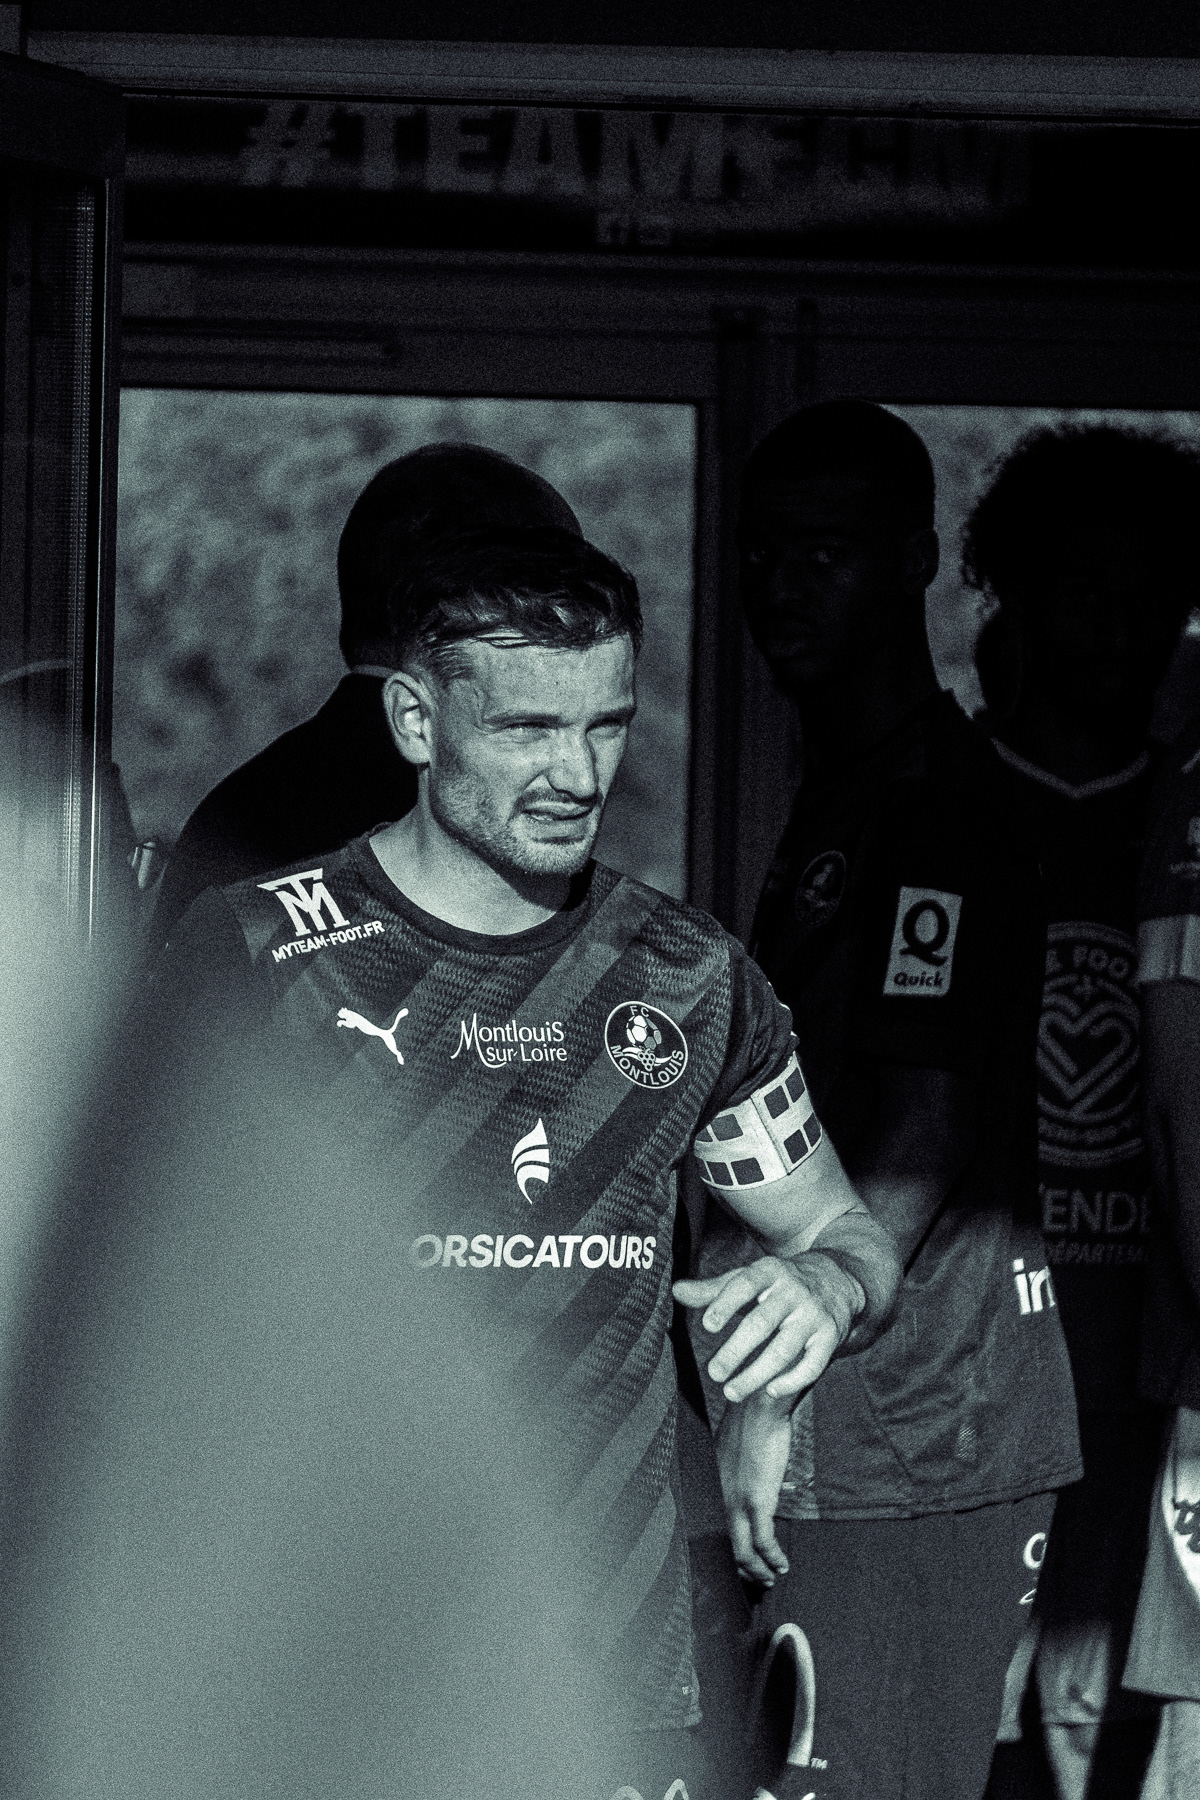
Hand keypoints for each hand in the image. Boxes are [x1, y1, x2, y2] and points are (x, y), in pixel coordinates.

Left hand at [673, 1255, 841, 1403]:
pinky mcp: (831, 1337)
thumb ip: (713, 1290)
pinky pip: (813, 1364)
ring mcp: (814, 1315)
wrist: (837, 1281)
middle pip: (762, 1322)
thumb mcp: (749, 1280)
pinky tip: (770, 1391)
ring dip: (756, 1374)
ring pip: (784, 1349)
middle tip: (713, 1373)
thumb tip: (675, 1291)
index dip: (726, 1303)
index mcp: (770, 1271)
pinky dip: (793, 1379)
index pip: (745, 1284)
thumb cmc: (778, 1285)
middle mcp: (794, 1291)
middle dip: (736, 1350)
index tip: (707, 1325)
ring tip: (730, 1392)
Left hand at [714, 1390, 792, 1585]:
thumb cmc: (750, 1426)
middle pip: (725, 1549)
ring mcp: (736, 1501)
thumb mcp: (735, 1455)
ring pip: (742, 1553)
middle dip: (743, 1571)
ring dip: (758, 1570)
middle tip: (758, 1580)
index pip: (713, 1534)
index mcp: (712, 1489)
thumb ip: (737, 1476)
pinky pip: (763, 1541)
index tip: (741, 1566)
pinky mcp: (756, 1499)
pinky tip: (782, 1563)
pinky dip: (773, 1557)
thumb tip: (752, 1489)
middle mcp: (718, 1499)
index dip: (726, 1555)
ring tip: (772, 1577)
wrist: (759, 1408)